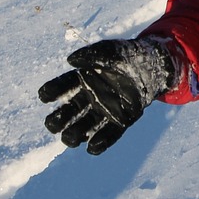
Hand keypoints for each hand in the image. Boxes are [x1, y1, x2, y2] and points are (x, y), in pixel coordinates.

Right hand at [39, 38, 179, 154]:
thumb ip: (92, 54)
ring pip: (83, 127)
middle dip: (57, 121)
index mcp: (83, 79)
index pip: (62, 86)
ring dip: (73, 136)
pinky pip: (108, 134)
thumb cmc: (128, 56)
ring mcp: (104, 110)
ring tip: (72, 139)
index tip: (45, 96)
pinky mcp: (121, 120)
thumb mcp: (111, 50)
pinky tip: (93, 147)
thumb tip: (71, 61)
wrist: (153, 66)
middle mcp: (90, 97)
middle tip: (54, 124)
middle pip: (67, 113)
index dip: (51, 92)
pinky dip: (100, 143)